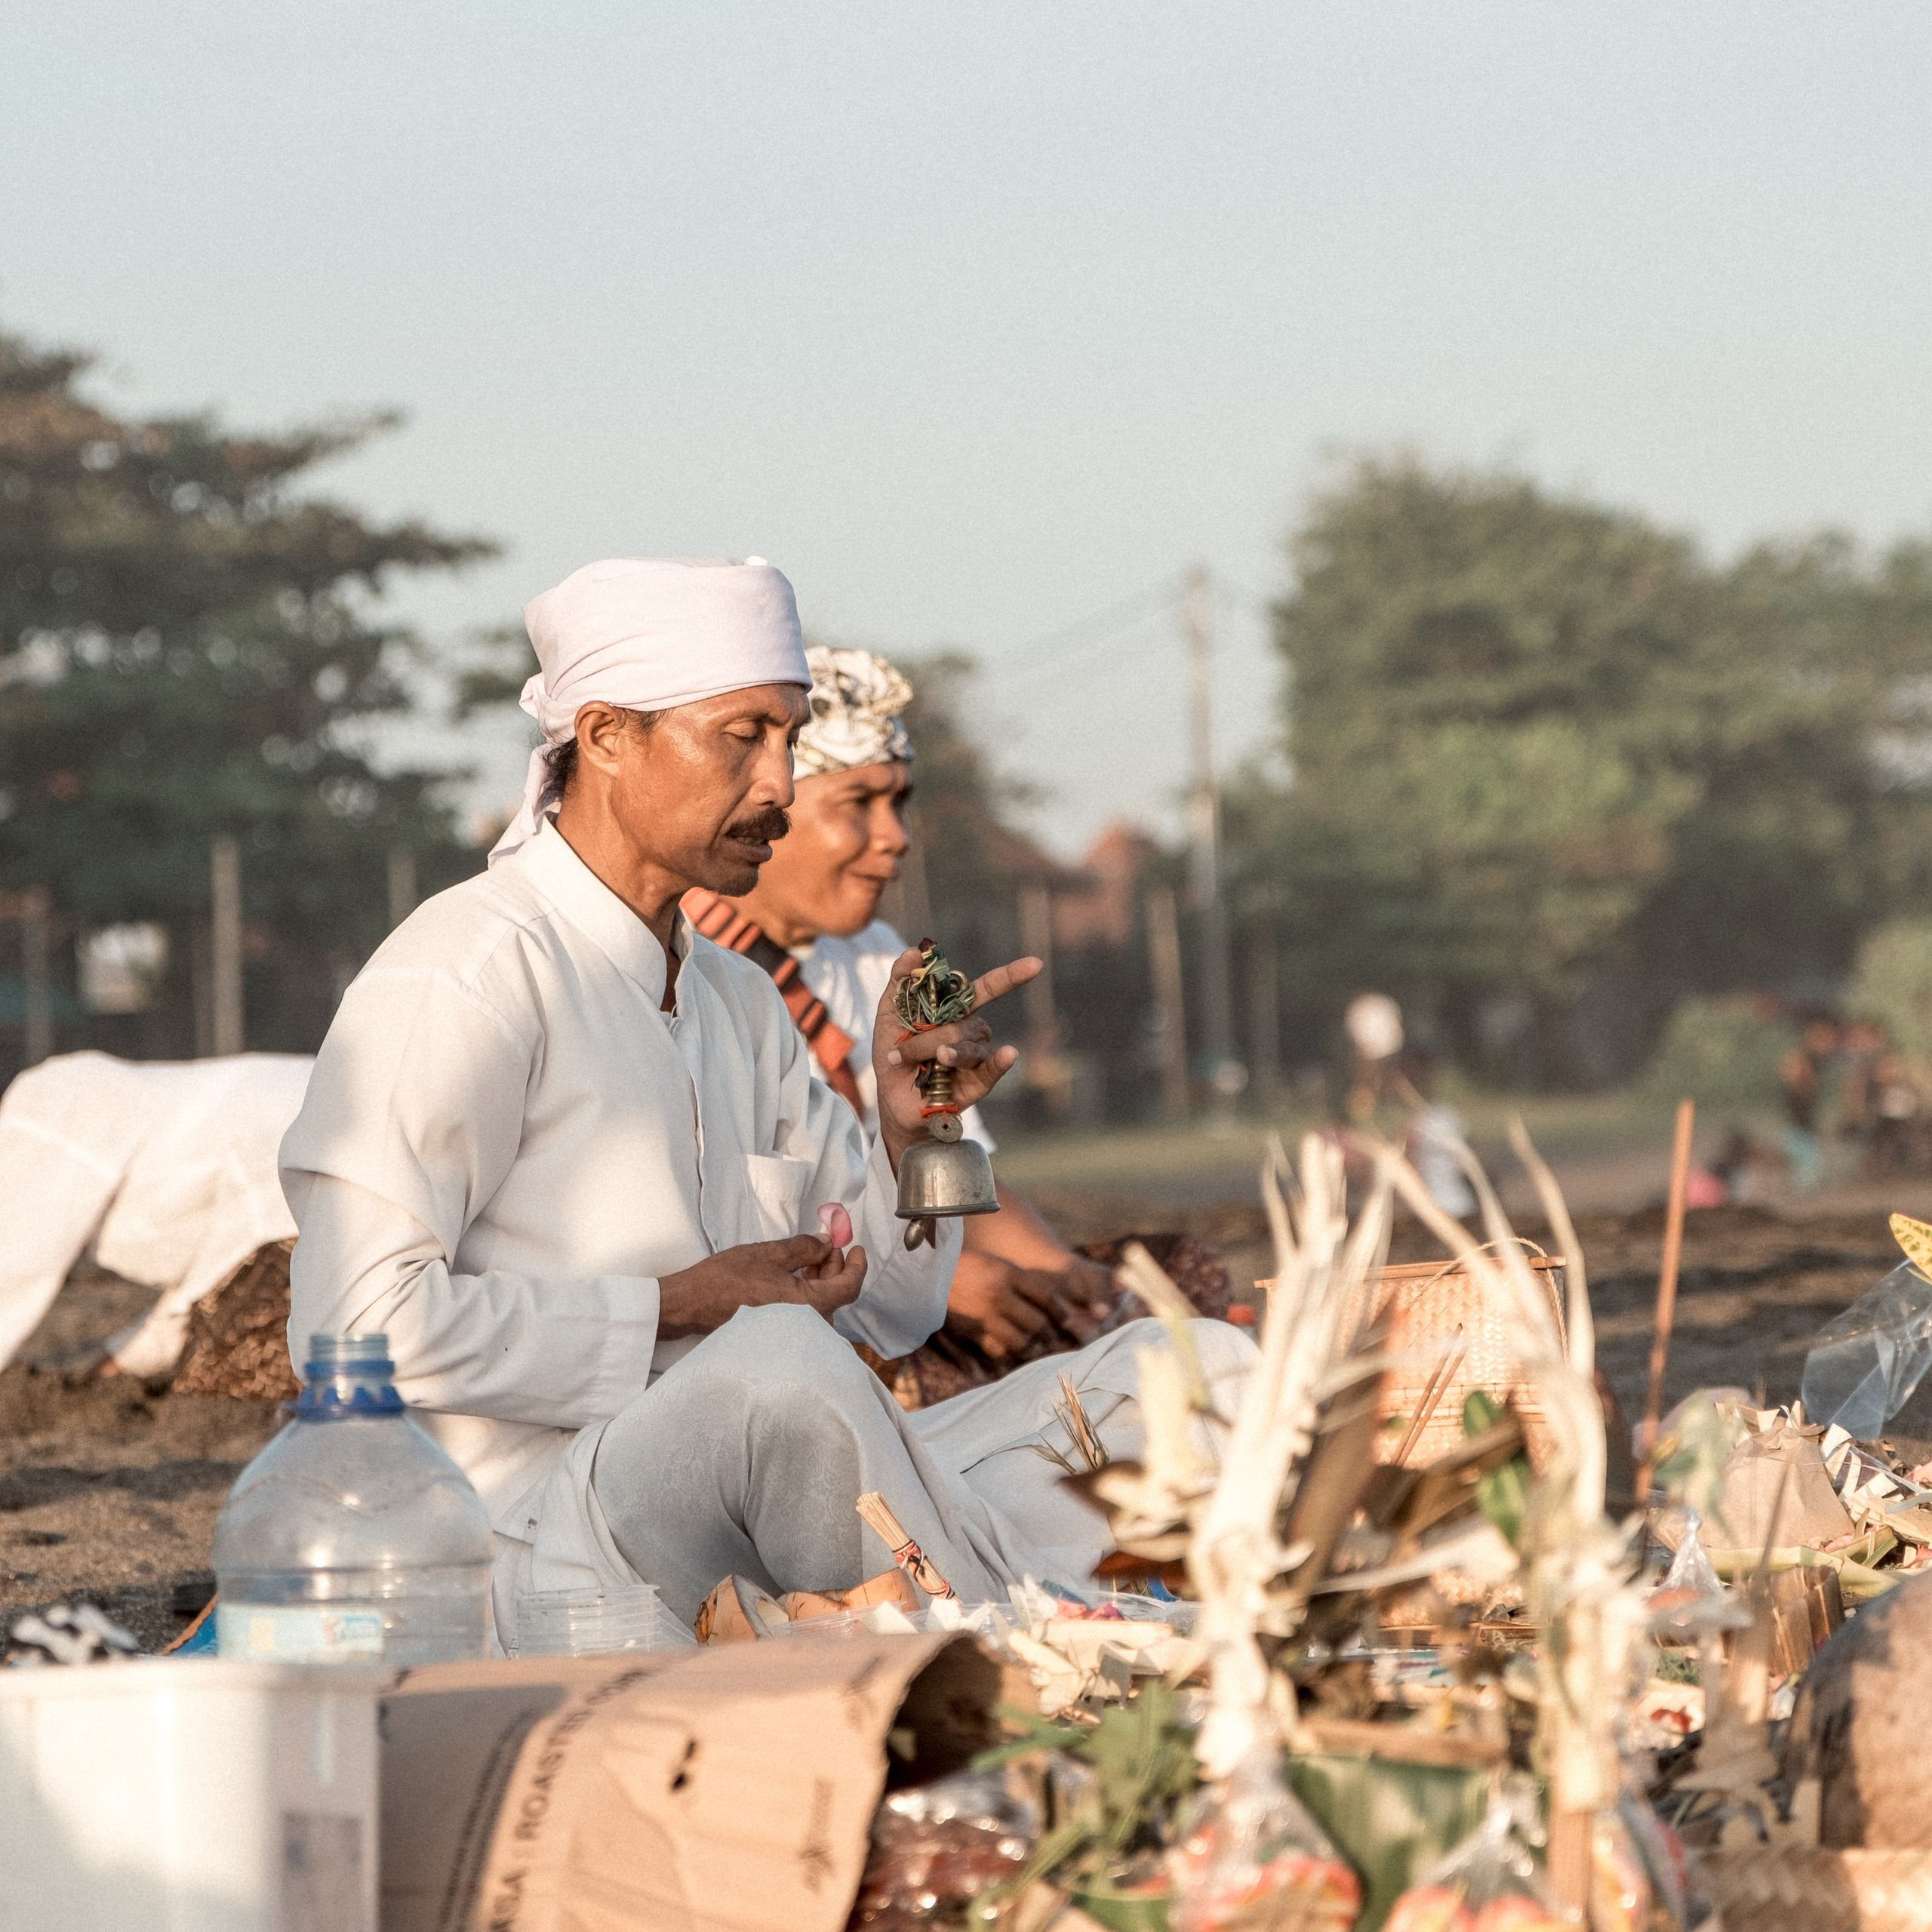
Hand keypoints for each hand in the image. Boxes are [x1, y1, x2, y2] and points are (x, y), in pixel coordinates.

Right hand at [659, 1235, 866, 1337]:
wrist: (693, 1303)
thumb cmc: (728, 1279)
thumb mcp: (771, 1254)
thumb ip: (806, 1248)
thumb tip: (828, 1244)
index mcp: (809, 1307)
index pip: (849, 1287)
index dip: (857, 1265)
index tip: (856, 1247)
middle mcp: (806, 1327)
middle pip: (836, 1295)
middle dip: (835, 1267)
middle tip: (827, 1244)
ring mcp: (793, 1336)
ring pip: (821, 1305)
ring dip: (821, 1280)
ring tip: (810, 1256)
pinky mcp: (780, 1336)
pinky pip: (806, 1314)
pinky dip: (808, 1293)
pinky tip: (797, 1275)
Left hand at [873, 950, 1041, 1167]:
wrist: (890, 1098)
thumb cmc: (893, 1053)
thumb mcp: (889, 1014)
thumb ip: (900, 980)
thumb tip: (914, 951)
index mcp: (956, 1011)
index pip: (987, 989)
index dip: (1011, 976)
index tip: (1035, 965)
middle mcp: (972, 1031)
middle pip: (964, 1023)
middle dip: (927, 1037)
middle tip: (898, 1054)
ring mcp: (977, 1057)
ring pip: (970, 1045)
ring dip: (944, 1052)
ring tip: (923, 1062)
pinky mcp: (979, 1084)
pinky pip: (992, 1069)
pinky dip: (1001, 1062)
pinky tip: (1010, 1053)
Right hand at [943, 1251, 1117, 1358]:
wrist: (926, 1276)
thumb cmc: (965, 1267)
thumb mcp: (996, 1264)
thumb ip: (1020, 1281)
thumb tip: (1049, 1303)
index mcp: (1007, 1274)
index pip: (1045, 1296)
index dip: (1060, 1311)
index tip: (1065, 1318)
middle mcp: (999, 1296)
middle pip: (1037, 1323)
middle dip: (1048, 1333)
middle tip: (1051, 1336)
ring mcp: (984, 1317)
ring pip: (1020, 1342)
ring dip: (1027, 1344)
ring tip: (1029, 1343)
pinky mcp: (970, 1334)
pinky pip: (997, 1351)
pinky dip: (1004, 1352)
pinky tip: (1005, 1347)